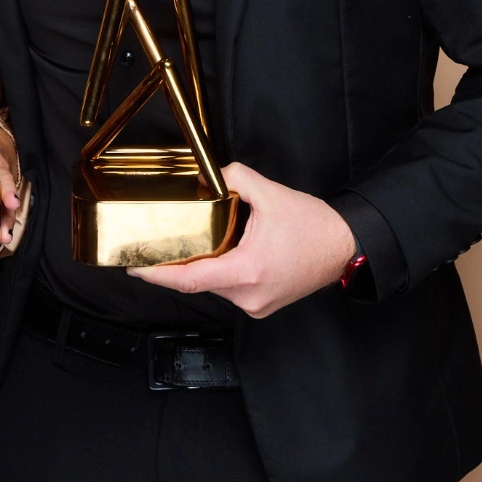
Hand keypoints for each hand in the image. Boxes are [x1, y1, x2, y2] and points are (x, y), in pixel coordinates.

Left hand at [127, 162, 355, 317]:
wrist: (346, 247)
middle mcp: (249, 295)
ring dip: (202, 265)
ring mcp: (256, 304)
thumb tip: (210, 176)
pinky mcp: (262, 304)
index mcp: (247, 271)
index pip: (191, 280)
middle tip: (157, 245)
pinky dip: (219, 270)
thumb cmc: (313, 225)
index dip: (159, 275)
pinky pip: (229, 288)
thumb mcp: (270, 193)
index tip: (136, 268)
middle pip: (199, 282)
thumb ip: (234, 178)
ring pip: (214, 286)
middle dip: (178, 264)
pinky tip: (219, 251)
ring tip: (193, 242)